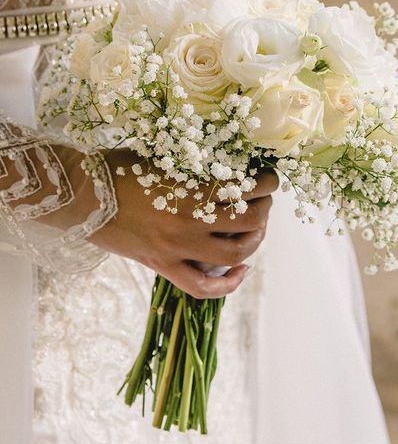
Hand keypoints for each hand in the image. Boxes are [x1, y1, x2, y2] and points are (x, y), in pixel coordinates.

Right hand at [89, 149, 277, 298]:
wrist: (82, 194)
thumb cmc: (119, 167)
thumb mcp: (163, 156)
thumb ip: (195, 166)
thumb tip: (229, 167)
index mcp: (191, 188)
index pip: (246, 187)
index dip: (266, 182)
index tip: (269, 177)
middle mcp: (190, 221)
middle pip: (248, 221)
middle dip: (264, 209)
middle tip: (264, 200)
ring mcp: (177, 248)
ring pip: (234, 254)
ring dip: (255, 240)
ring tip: (257, 229)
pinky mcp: (163, 267)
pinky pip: (202, 287)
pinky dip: (228, 284)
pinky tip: (241, 270)